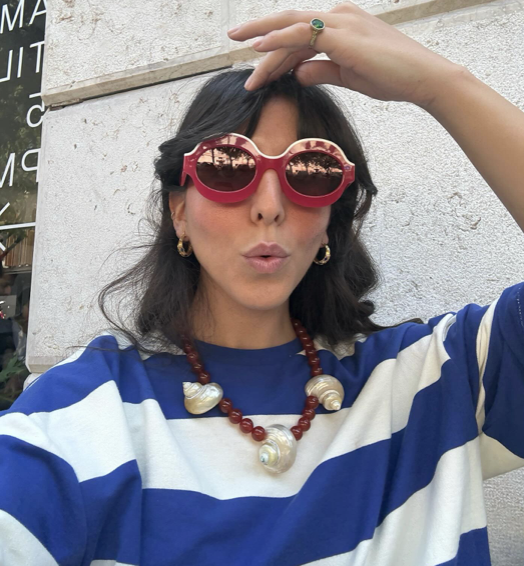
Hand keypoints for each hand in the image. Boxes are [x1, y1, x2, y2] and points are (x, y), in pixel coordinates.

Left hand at [227, 2, 463, 109]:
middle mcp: (338, 16)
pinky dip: (278, 39)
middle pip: (290, 23)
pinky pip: (302, 33)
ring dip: (262, 37)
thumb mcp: (348, 75)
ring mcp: (340, 22)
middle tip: (233, 37)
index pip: (300, 36)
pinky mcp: (342, 35)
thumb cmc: (392, 77)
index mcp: (341, 24)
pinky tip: (258, 47)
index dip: (277, 52)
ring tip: (237, 43)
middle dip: (259, 30)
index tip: (259, 70)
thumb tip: (297, 75)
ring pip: (291, 27)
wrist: (422, 78)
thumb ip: (321, 71)